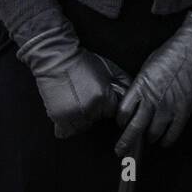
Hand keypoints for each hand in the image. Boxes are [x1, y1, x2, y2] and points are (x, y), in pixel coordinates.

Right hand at [15, 24, 131, 139]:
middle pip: (97, 121)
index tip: (101, 98)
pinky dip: (67, 125)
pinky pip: (65, 132)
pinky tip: (68, 112)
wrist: (57, 59)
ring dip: (81, 119)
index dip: (107, 105)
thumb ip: (124, 83)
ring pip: (82, 128)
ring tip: (76, 103)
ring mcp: (72, 115)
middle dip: (94, 112)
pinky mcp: (58, 118)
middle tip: (86, 97)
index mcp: (103, 98)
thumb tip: (135, 96)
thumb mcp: (108, 68)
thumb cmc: (82, 62)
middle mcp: (89, 109)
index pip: (113, 113)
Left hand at [114, 11, 191, 154]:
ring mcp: (168, 107)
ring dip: (149, 138)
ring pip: (153, 134)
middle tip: (121, 150)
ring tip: (149, 138)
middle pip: (135, 128)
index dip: (121, 120)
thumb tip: (136, 100)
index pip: (123, 112)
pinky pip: (172, 134)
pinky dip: (166, 140)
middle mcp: (152, 100)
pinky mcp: (183, 111)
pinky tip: (163, 141)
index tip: (122, 123)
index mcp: (140, 87)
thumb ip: (140, 87)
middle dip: (126, 142)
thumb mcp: (146, 68)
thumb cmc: (170, 54)